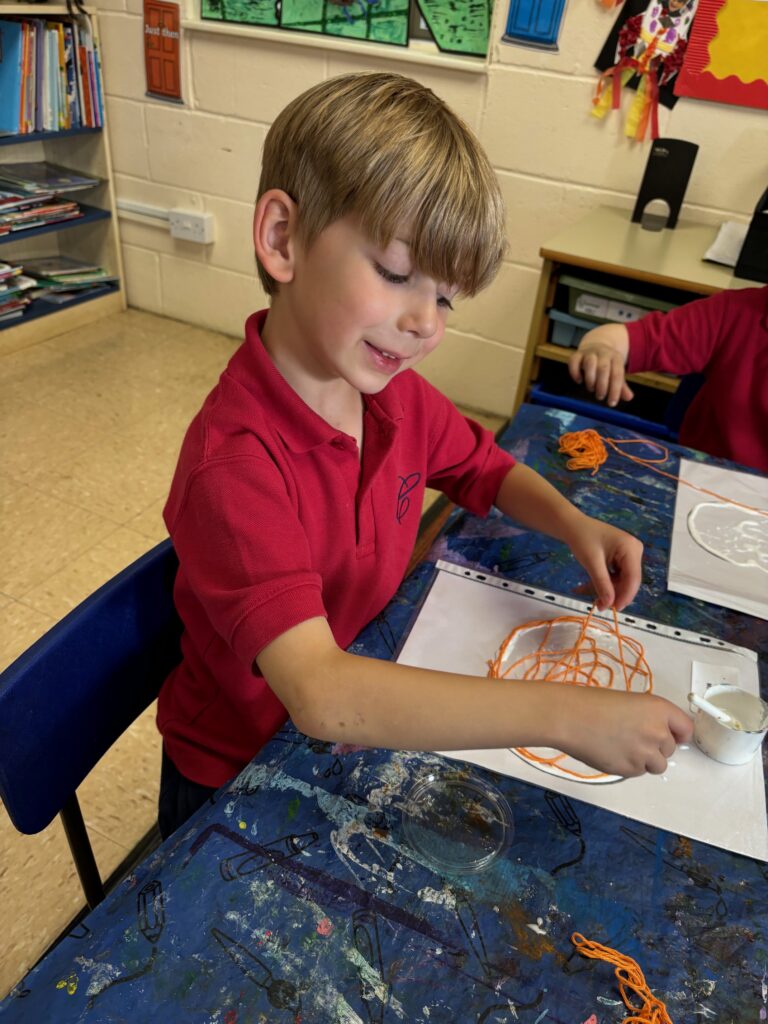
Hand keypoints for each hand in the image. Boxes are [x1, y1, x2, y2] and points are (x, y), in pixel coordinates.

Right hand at [556, 687, 693, 776]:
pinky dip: (629, 766)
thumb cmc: (593, 704)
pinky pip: (638, 772)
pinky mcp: (630, 769)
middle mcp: (658, 732)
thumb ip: (651, 718)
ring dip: (645, 760)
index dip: (678, 734)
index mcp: (659, 709)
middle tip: (632, 736)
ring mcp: (645, 753)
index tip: (671, 736)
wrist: (570, 717)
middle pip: (670, 749)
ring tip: (622, 746)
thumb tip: (661, 735)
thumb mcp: (631, 702)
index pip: (686, 728)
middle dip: (656, 746)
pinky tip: (612, 752)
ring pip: (657, 765)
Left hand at [563, 513, 642, 610]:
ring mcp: (629, 554)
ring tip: (594, 600)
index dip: (625, 596)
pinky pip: (617, 575)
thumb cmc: (582, 538)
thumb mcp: (592, 563)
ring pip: (622, 580)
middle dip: (615, 594)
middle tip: (600, 606)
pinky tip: (593, 588)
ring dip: (608, 590)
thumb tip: (609, 605)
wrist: (573, 526)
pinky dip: (605, 583)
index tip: (614, 609)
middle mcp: (634, 551)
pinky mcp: (622, 558)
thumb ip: (602, 584)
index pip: (633, 578)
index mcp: (631, 548)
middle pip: (629, 580)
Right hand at [569, 326, 633, 406]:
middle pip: (603, 368)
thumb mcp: (616, 372)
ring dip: (590, 379)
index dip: (615, 390)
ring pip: (589, 363)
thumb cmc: (607, 363)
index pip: (617, 374)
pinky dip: (575, 372)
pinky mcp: (577, 354)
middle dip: (602, 385)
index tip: (612, 403)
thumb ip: (622, 386)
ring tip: (591, 388)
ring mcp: (589, 352)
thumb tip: (629, 397)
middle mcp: (603, 353)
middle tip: (600, 396)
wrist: (597, 343)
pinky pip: (574, 361)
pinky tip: (579, 381)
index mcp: (616, 358)